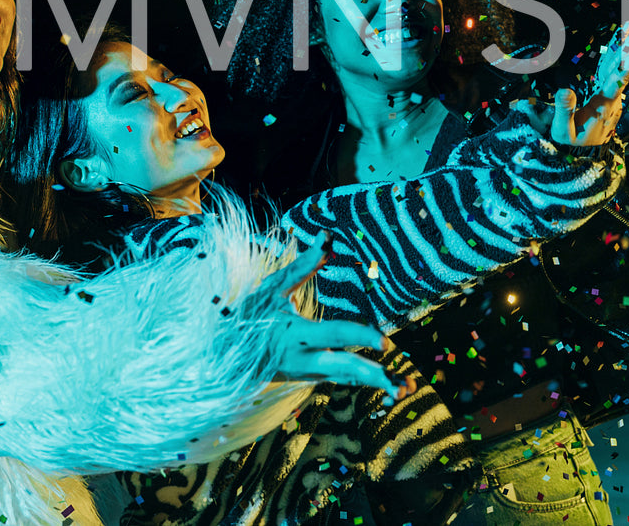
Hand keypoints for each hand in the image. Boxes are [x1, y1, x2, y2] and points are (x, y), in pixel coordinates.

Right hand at [260, 238, 412, 401]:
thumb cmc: (248, 315)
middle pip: (343, 369)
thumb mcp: (272, 289)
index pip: (334, 335)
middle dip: (372, 376)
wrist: (223, 356)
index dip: (360, 337)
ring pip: (346, 379)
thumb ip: (302, 266)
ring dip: (375, 385)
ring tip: (405, 390)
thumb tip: (326, 237)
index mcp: (294, 334)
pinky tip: (391, 386)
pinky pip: (342, 379)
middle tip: (401, 384)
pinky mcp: (311, 376)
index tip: (384, 341)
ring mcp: (307, 372)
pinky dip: (365, 382)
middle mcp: (302, 359)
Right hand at [515, 18, 628, 145]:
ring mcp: (610, 93)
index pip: (617, 82)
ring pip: (621, 64)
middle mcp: (611, 96)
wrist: (584, 152)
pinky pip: (613, 67)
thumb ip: (564, 111)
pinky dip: (617, 51)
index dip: (628, 66)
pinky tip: (621, 37)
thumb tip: (565, 89)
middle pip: (624, 67)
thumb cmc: (572, 142)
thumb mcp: (563, 131)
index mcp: (603, 104)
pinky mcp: (605, 90)